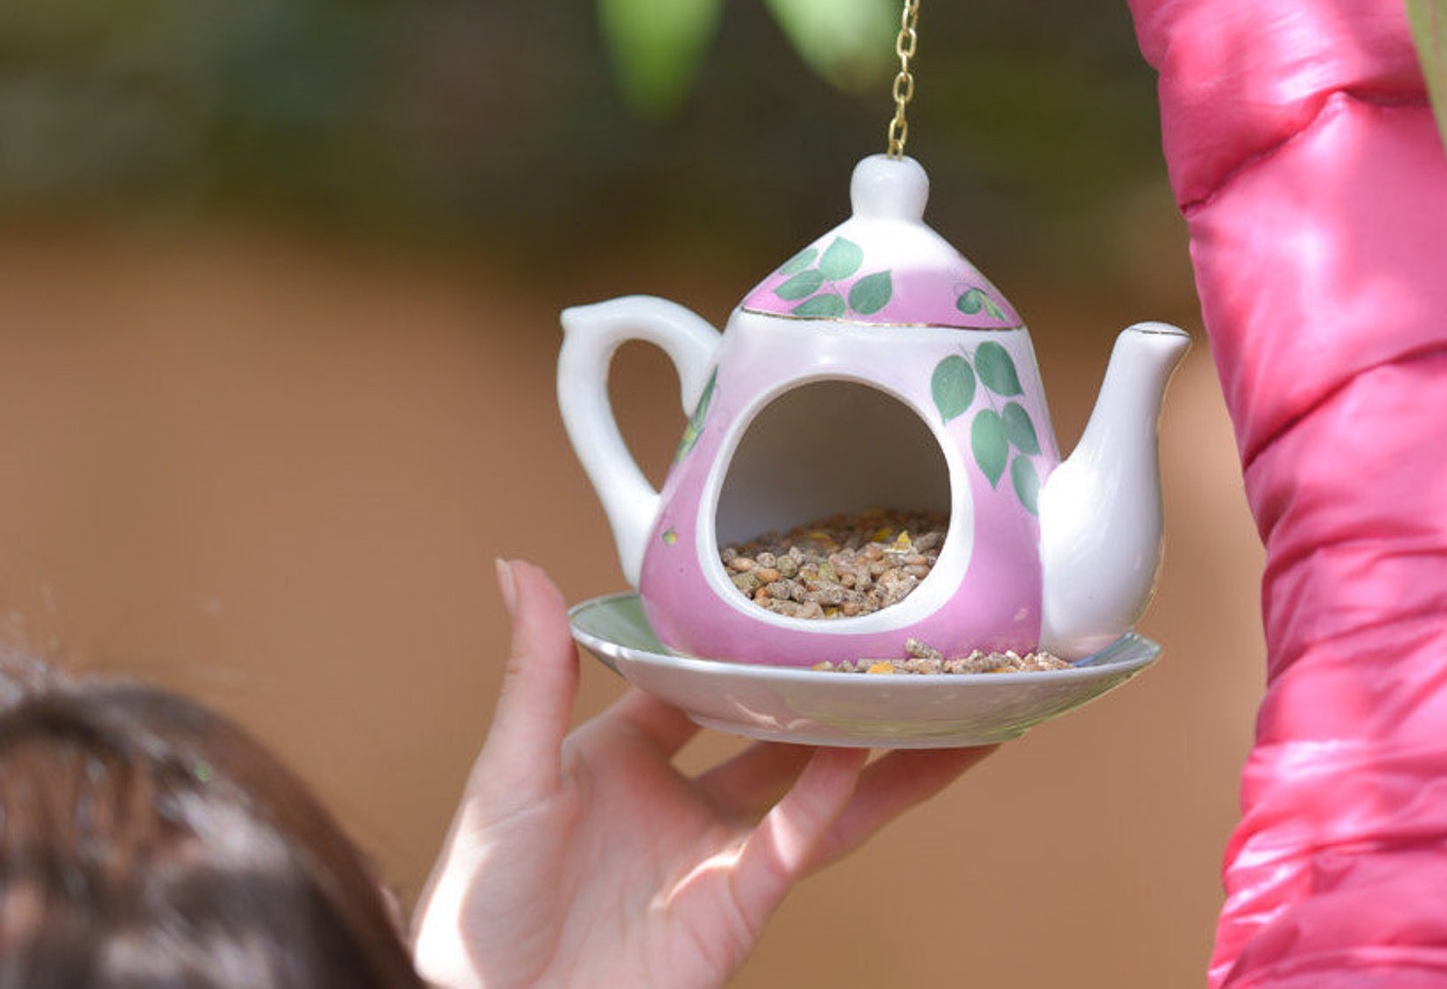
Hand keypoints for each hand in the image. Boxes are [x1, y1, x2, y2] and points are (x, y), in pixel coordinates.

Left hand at [412, 560, 992, 988]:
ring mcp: (714, 853)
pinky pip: (797, 841)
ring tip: (935, 701)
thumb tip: (518, 571)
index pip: (697, 676)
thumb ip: (534, 672)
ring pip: (814, 787)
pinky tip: (867, 752)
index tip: (787, 588)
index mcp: (623, 752)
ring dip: (874, 748)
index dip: (740, 638)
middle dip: (828, 690)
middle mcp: (679, 797)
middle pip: (774, 728)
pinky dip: (833, 797)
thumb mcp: (506, 772)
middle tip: (885, 640)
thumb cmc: (476, 909)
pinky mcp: (737, 907)